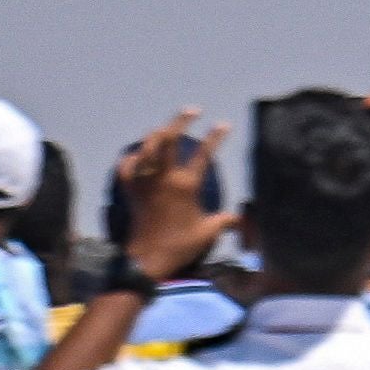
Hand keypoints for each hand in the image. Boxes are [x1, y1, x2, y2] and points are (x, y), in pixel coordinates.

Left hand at [116, 111, 237, 278]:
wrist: (148, 258)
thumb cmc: (181, 245)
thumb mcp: (209, 232)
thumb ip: (226, 220)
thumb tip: (242, 217)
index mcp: (186, 185)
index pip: (204, 154)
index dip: (215, 137)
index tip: (223, 124)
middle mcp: (164, 178)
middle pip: (170, 139)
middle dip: (181, 120)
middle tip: (192, 111)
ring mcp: (144, 182)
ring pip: (146, 148)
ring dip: (156, 133)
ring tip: (166, 127)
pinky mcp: (130, 190)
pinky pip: (127, 166)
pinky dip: (132, 157)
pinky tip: (139, 155)